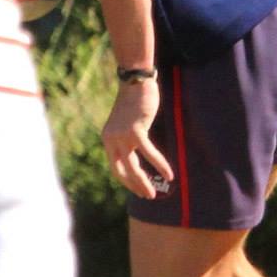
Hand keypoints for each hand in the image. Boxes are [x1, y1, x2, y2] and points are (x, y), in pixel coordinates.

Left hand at [101, 79, 172, 198]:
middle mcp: (111, 139)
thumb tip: (138, 153)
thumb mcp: (127, 123)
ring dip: (144, 182)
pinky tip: (169, 174)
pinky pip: (148, 152)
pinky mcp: (135, 130)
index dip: (126, 182)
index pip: (115, 168)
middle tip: (148, 195)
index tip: (138, 190)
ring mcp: (122, 136)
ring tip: (154, 193)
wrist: (135, 81)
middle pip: (122, 171)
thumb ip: (129, 138)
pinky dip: (159, 164)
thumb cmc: (134, 101)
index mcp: (108, 139)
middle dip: (135, 186)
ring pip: (133, 167)